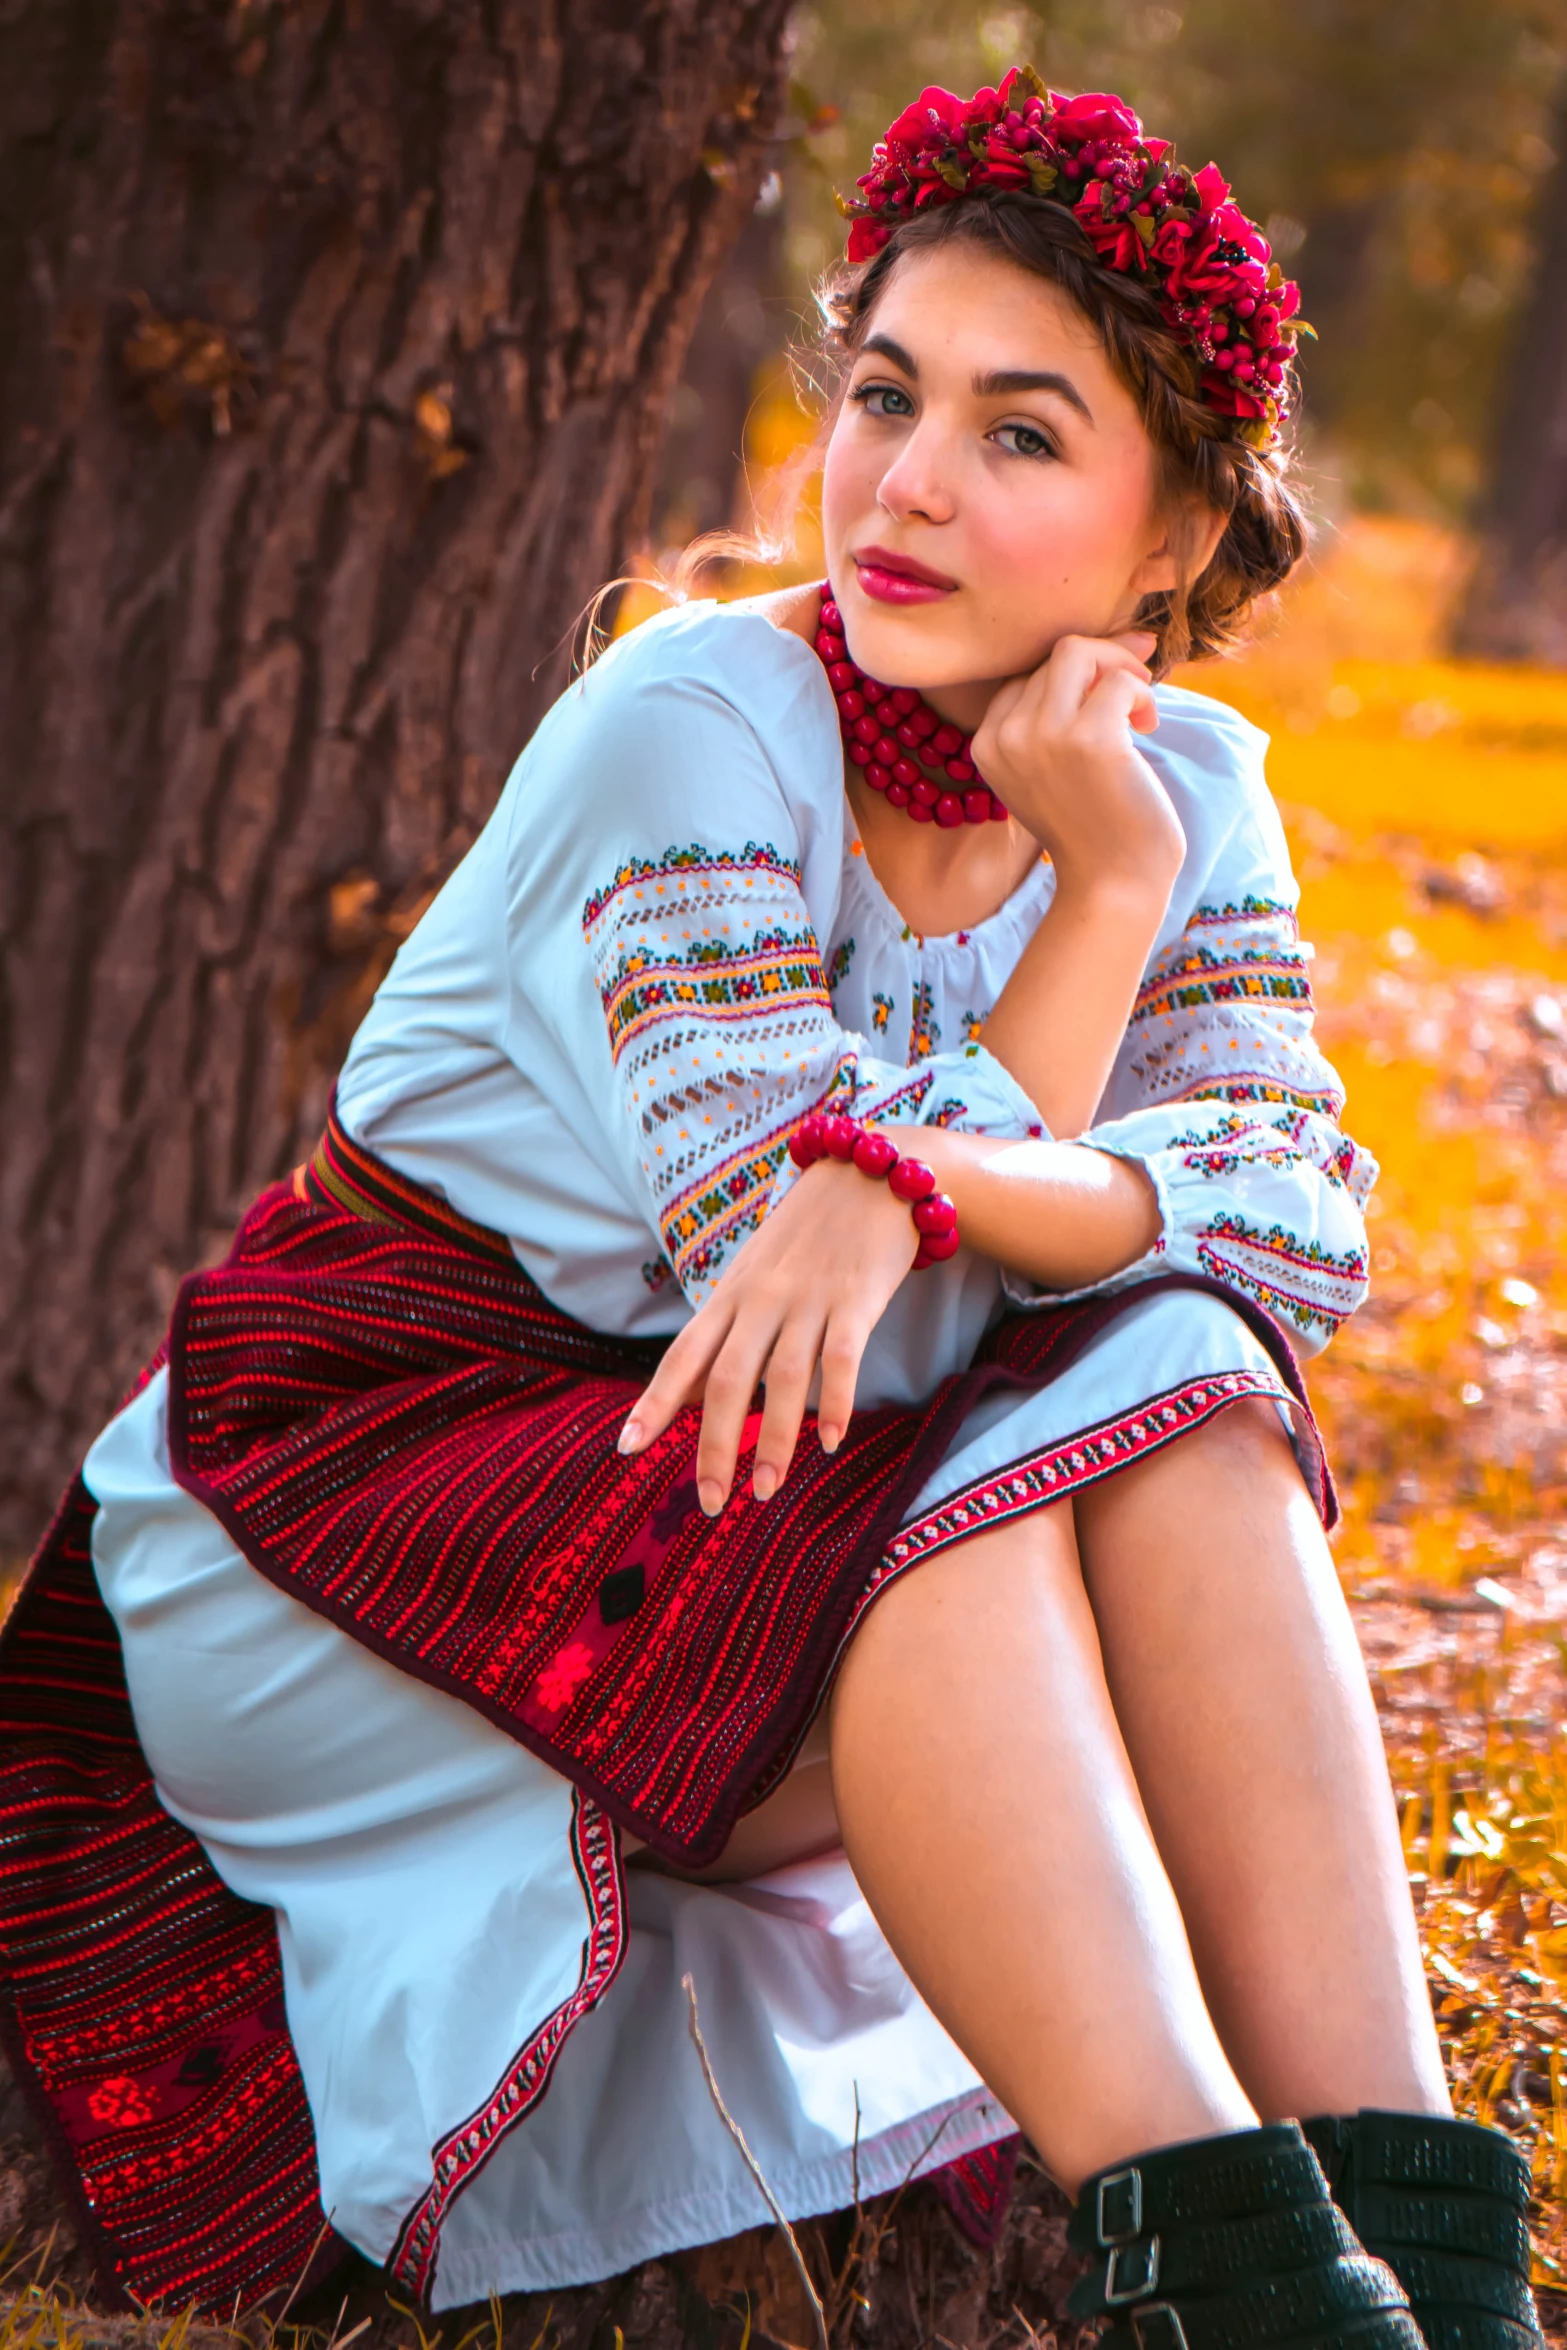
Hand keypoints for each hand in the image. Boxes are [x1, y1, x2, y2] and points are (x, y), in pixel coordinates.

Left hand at [618, 1156, 920, 1515]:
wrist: (873, 1174)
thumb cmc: (809, 1234)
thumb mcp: (756, 1272)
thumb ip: (729, 1328)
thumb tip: (694, 1391)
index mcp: (731, 1295)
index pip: (682, 1356)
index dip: (654, 1403)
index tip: (627, 1448)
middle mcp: (762, 1299)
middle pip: (727, 1379)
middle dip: (714, 1446)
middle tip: (709, 1502)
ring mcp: (810, 1298)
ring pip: (783, 1379)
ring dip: (773, 1441)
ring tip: (765, 1491)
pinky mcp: (858, 1299)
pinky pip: (842, 1359)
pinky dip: (835, 1404)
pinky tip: (829, 1444)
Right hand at [973, 630, 1185, 900]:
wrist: (1112, 884)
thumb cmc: (1094, 827)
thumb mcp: (1052, 769)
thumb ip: (1060, 712)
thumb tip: (1134, 636)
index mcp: (987, 745)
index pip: (1027, 674)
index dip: (1074, 676)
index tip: (1105, 698)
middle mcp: (1005, 737)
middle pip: (1055, 656)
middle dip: (1103, 667)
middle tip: (1132, 704)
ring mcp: (1043, 736)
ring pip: (1078, 651)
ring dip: (1119, 668)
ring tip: (1139, 709)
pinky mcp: (1089, 738)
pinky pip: (1119, 681)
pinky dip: (1142, 696)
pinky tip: (1149, 729)